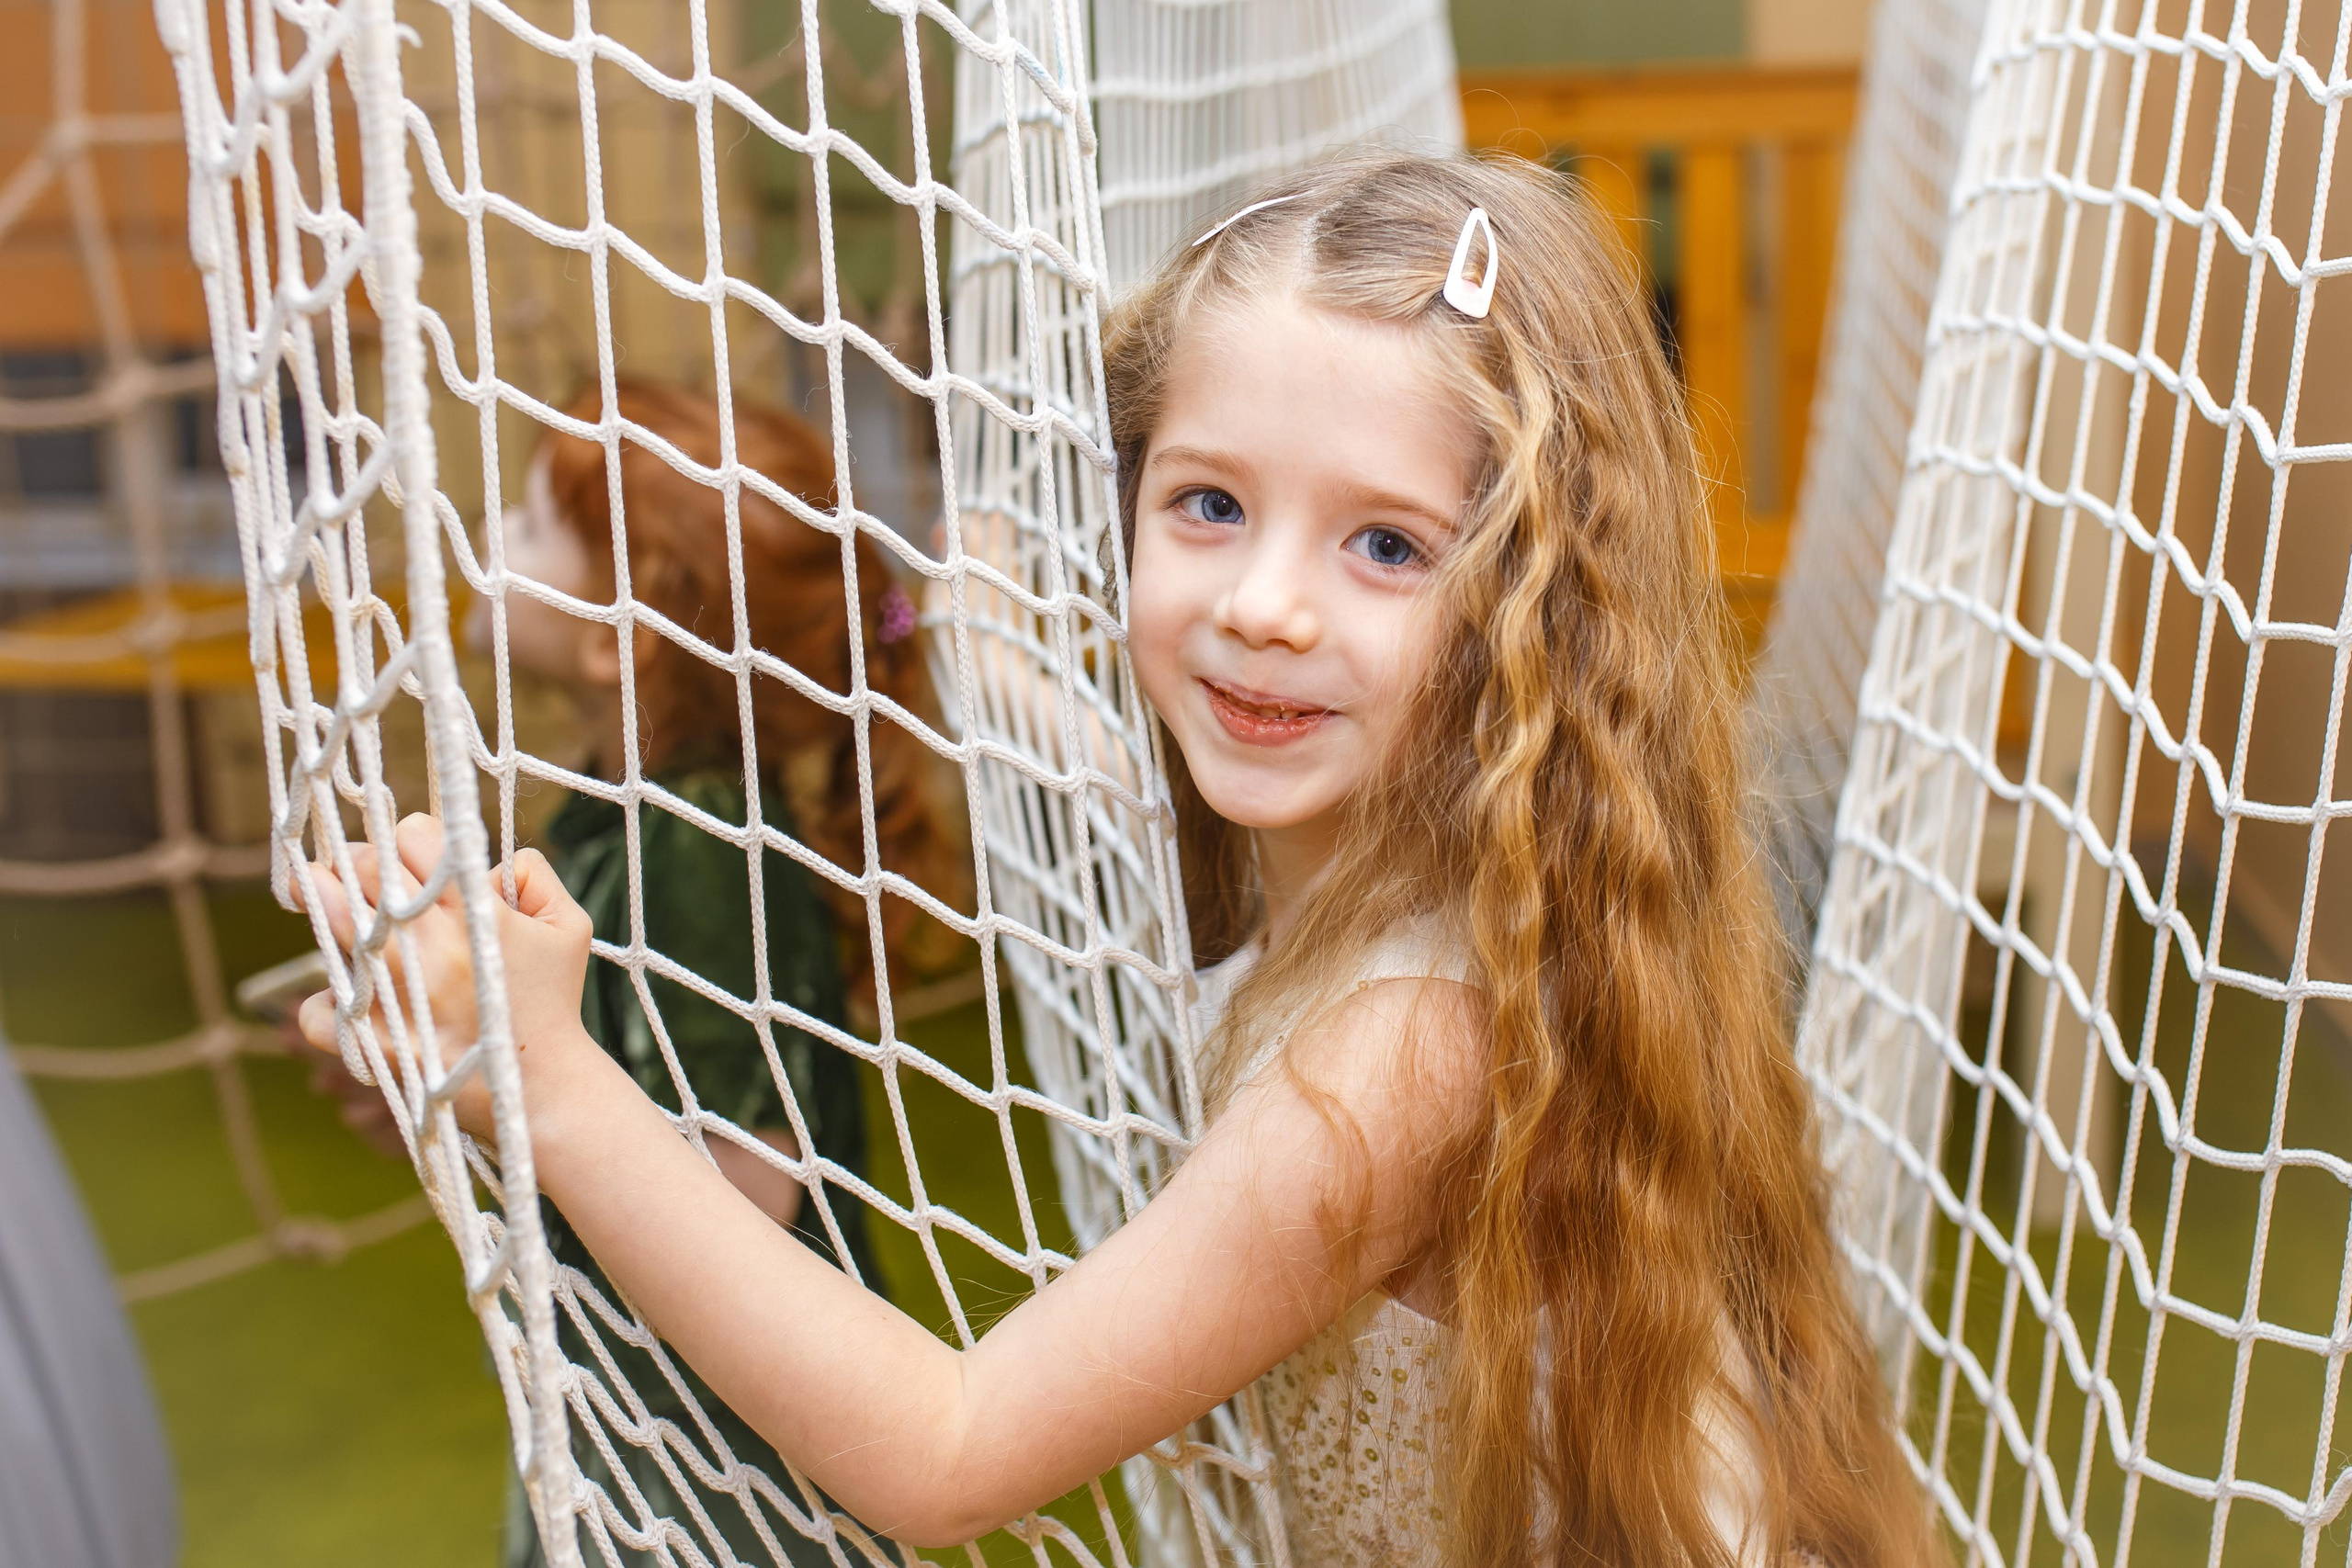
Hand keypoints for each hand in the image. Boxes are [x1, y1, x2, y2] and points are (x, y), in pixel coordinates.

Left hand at [292, 813, 595, 1140]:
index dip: (414, 840)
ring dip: (321, 902)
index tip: (416, 860)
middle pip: (363, 863)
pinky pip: (317, 1006)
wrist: (538, 1087)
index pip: (413, 833)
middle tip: (366, 876)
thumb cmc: (551, 1001)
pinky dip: (327, 1005)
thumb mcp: (568, 925)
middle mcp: (425, 941)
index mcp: (471, 907)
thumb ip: (533, 873)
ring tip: (326, 904)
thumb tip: (488, 859)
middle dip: (358, 861)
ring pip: (325, 914)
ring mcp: (391, 989)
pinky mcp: (370, 1037)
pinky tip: (352, 1002)